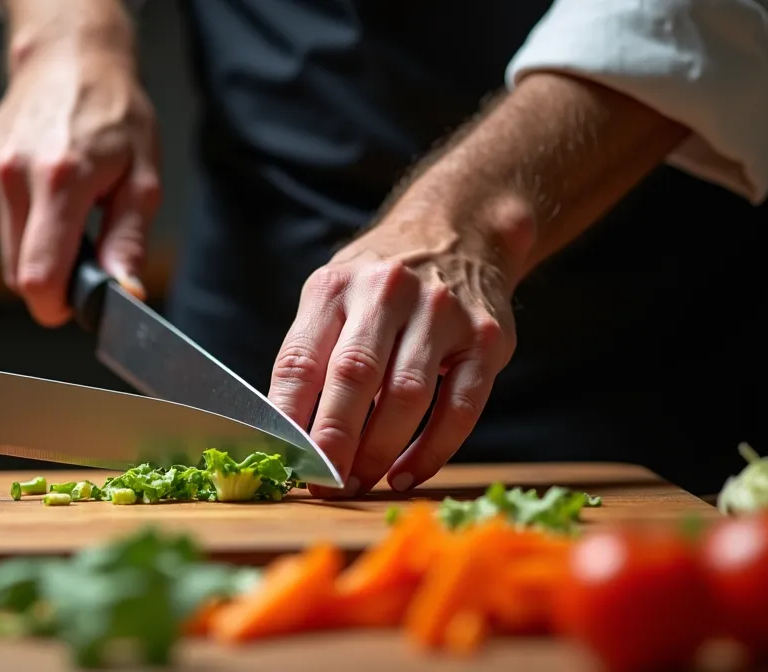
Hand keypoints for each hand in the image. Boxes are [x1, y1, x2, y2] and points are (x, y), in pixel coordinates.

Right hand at [0, 44, 159, 325]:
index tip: (75, 303)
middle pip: (18, 275)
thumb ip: (129, 242)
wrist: (70, 63)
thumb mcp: (143, 179)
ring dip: (36, 248)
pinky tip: (41, 193)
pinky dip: (20, 225)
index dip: (57, 305)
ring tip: (65, 208)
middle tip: (84, 246)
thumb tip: (124, 292)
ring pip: (6, 254)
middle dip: (52, 278)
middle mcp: (14, 175)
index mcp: (61, 179)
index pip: (39, 277)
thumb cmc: (112, 114)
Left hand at [268, 196, 533, 497]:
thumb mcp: (335, 297)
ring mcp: (442, 314)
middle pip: (354, 376)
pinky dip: (433, 450)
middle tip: (322, 485)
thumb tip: (284, 435)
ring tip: (358, 482)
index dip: (287, 418)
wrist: (461, 232)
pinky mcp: (486, 340)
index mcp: (336, 287)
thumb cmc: (380, 286)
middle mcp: (388, 293)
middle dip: (333, 440)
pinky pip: (459, 407)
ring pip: (406, 396)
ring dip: (379, 451)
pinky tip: (407, 474)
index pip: (300, 360)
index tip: (281, 462)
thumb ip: (312, 355)